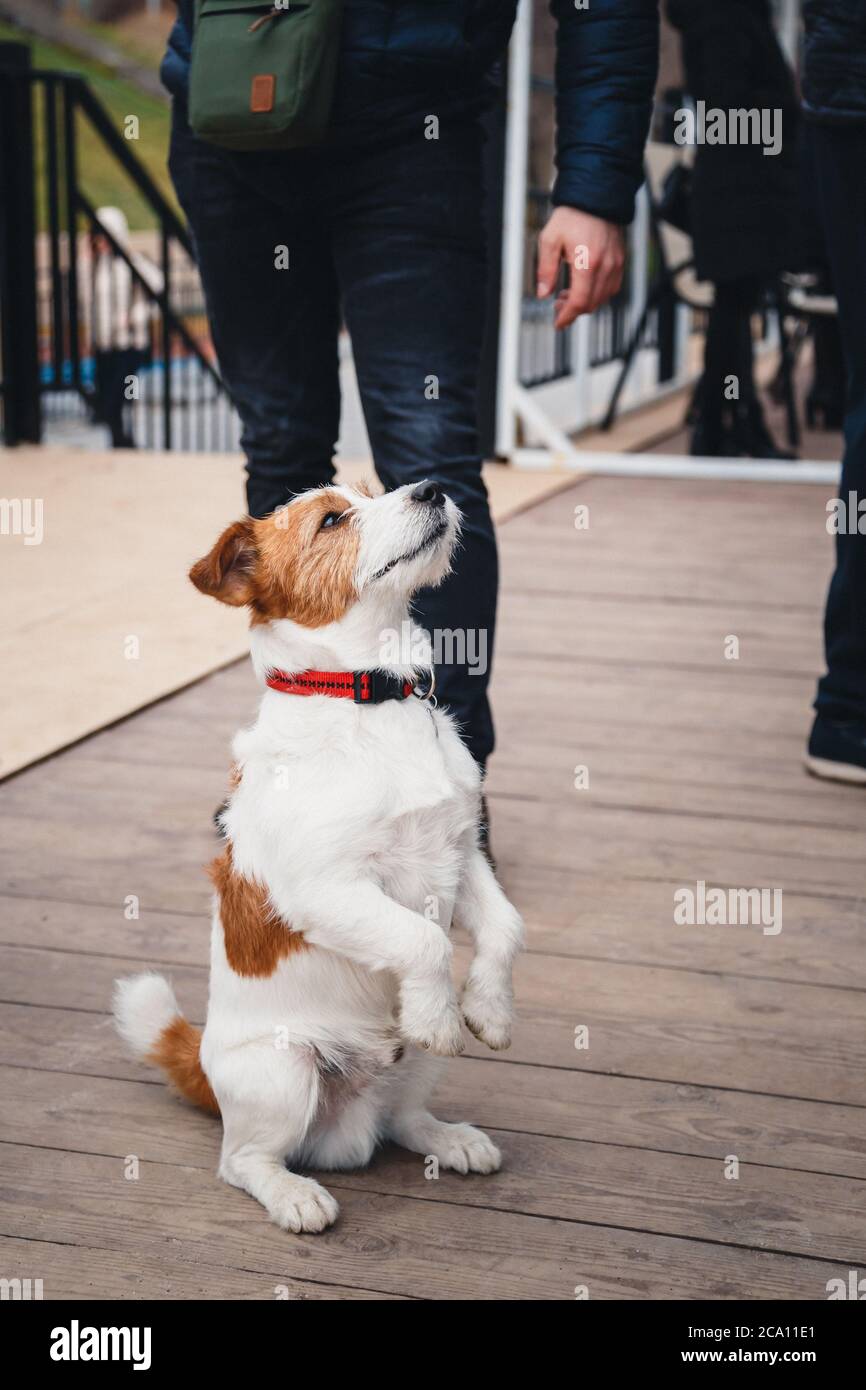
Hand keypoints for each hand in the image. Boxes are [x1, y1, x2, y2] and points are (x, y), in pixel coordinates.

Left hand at [537, 207, 625, 328]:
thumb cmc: (572, 214)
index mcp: (587, 263)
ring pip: (603, 298)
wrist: (596, 194)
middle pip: (591, 304)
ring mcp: (616, 264)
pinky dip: (598, 293)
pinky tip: (585, 286)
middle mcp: (605, 266)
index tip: (558, 323)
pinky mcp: (621, 260)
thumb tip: (543, 293)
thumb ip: (545, 269)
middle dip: (573, 310)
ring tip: (568, 294)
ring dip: (586, 302)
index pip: (579, 302)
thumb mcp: (550, 239)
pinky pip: (613, 287)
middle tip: (558, 305)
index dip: (567, 317)